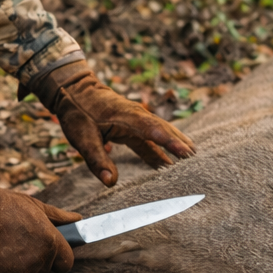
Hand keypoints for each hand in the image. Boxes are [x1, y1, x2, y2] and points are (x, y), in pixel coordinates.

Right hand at [0, 182, 78, 272]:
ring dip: (16, 268)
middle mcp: (39, 262)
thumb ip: (59, 217)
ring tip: (0, 247)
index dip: (57, 257)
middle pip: (44, 271)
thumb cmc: (2, 207)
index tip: (46, 249)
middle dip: (34, 260)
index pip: (66, 262)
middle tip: (15, 242)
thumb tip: (78, 219)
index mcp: (51, 243)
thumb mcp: (34, 206)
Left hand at [30, 61, 195, 185]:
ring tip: (192, 159)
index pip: (154, 131)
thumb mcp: (82, 138)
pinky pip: (151, 138)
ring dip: (176, 145)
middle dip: (182, 144)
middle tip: (199, 160)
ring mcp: (136, 120)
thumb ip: (97, 160)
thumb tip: (110, 182)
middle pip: (165, 130)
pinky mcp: (132, 125)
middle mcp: (137, 117)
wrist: (73, 89)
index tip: (187, 153)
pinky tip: (168, 163)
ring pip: (161, 133)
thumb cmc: (77, 113)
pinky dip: (162, 149)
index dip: (171, 143)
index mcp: (128, 118)